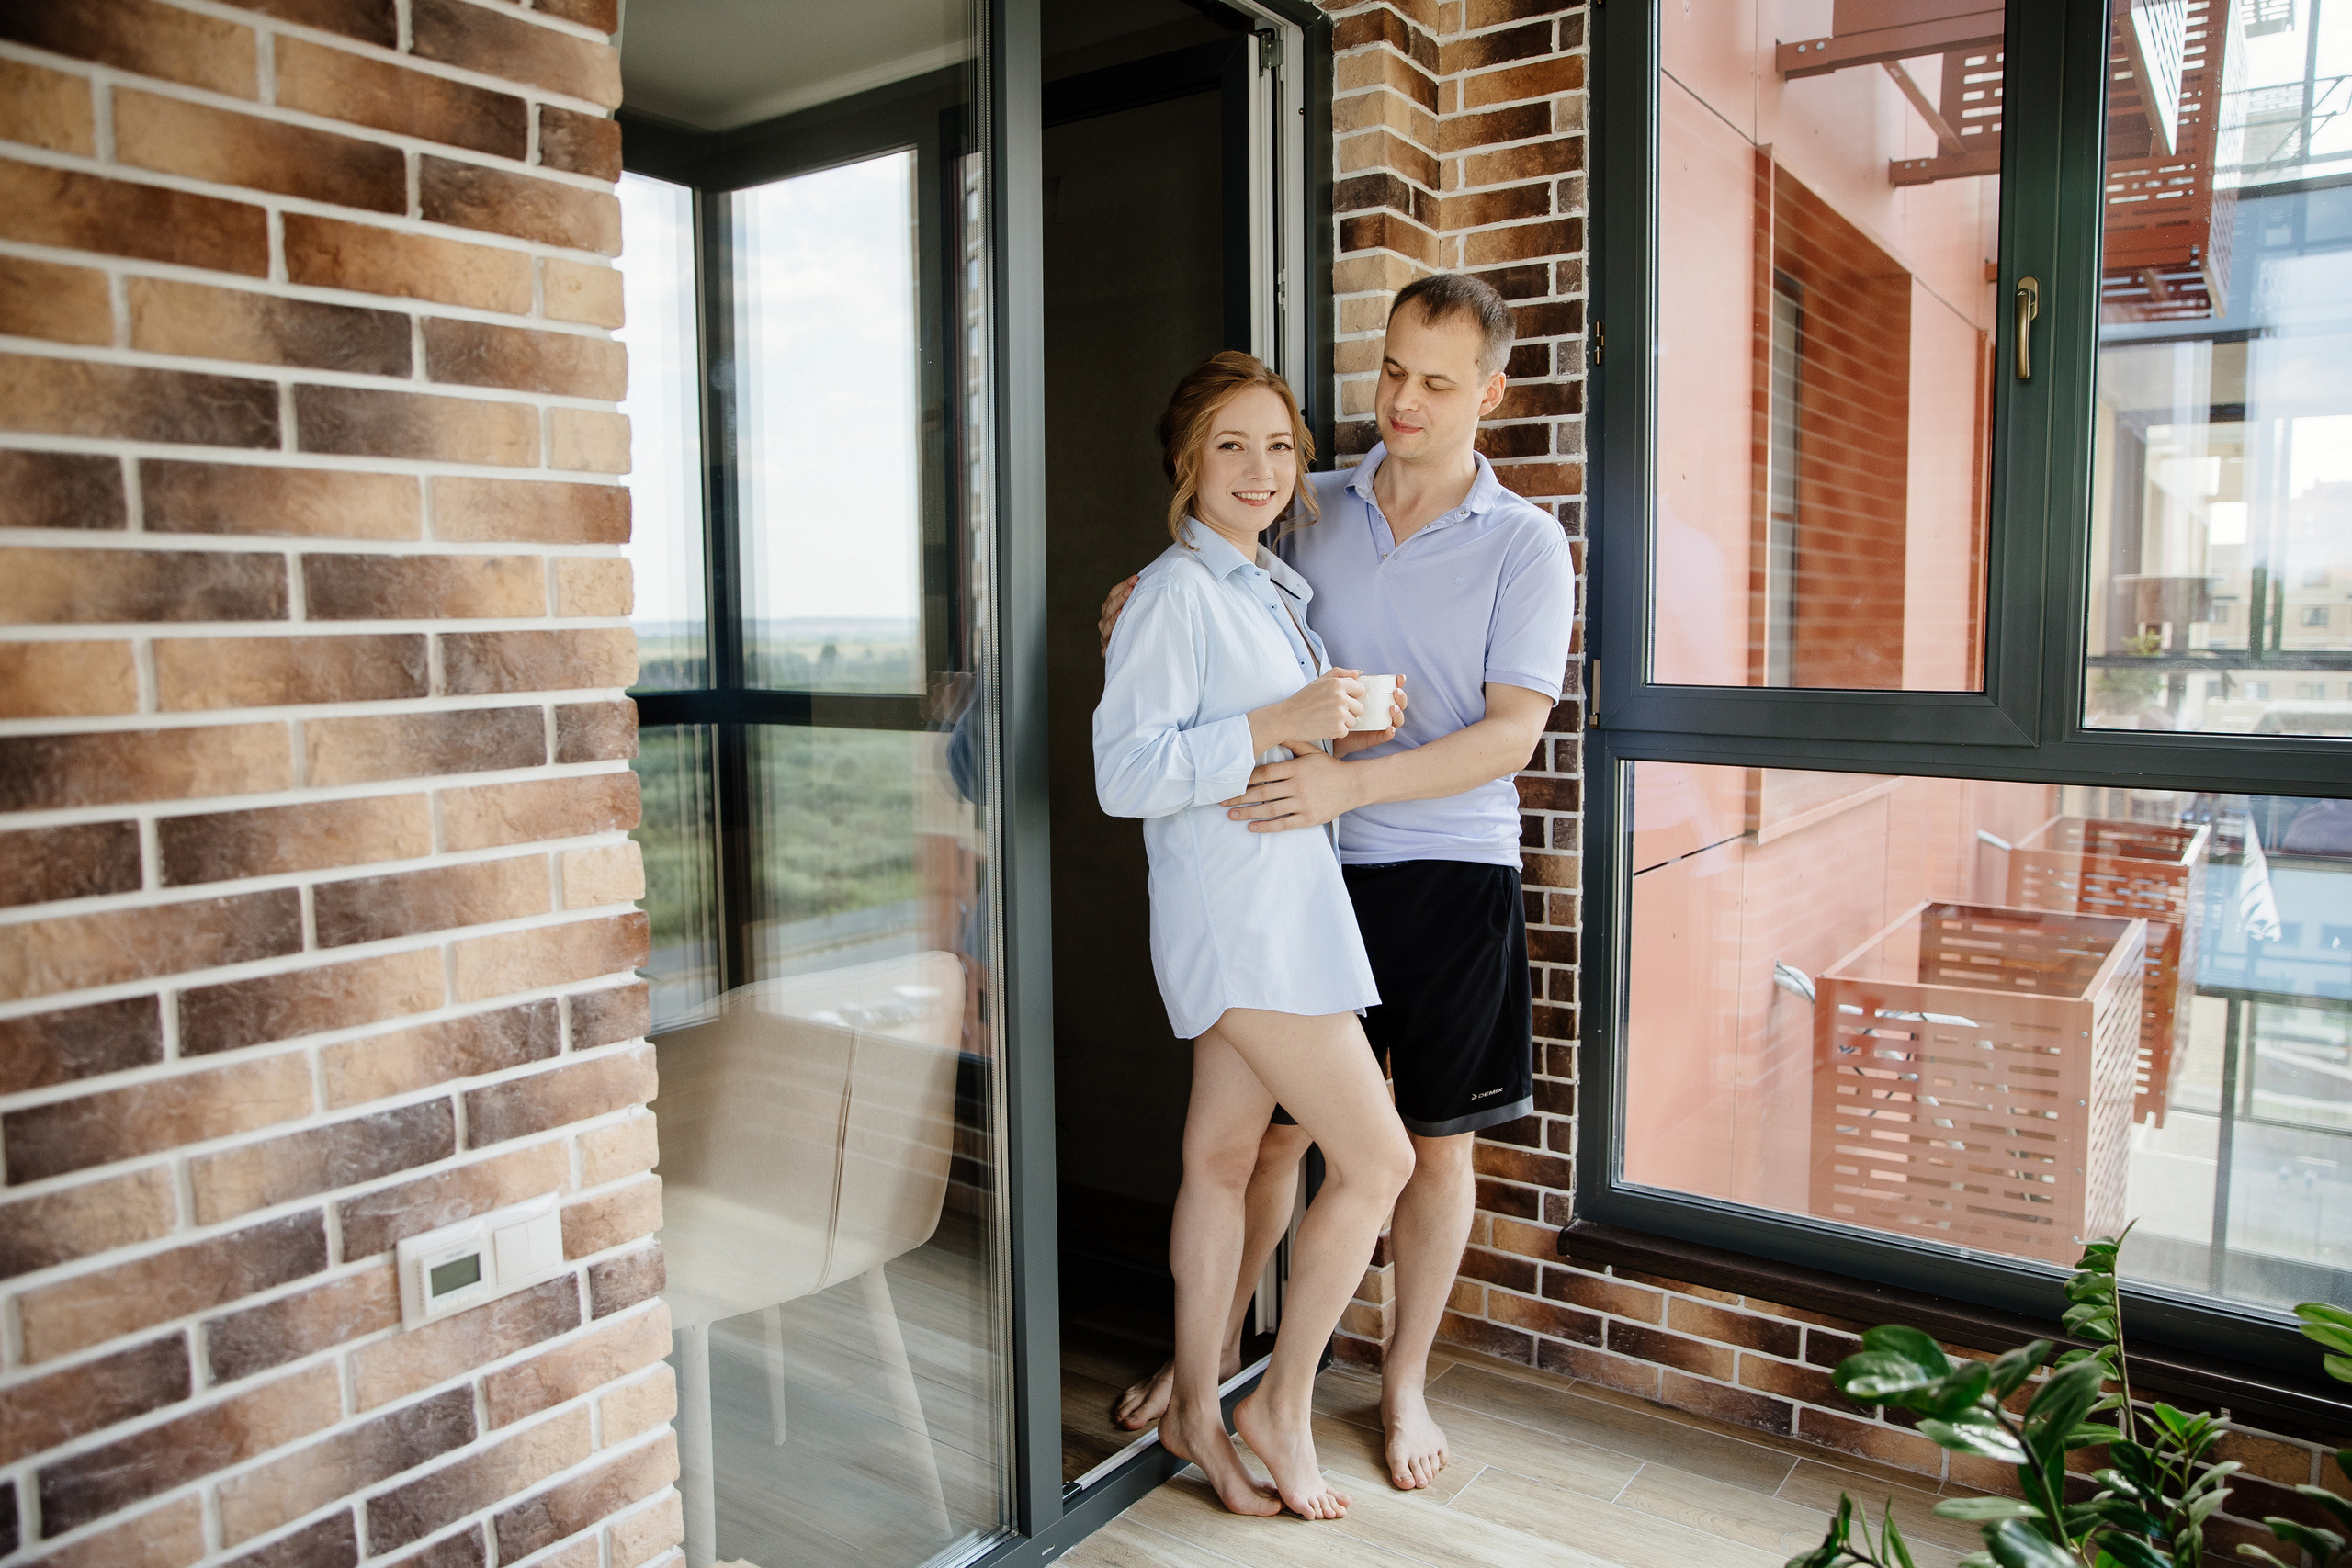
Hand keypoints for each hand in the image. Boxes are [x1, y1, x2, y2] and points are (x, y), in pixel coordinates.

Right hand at [1098, 575, 1138, 655]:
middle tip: (1131, 589)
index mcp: (1109, 608)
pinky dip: (1110, 641)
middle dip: (1120, 598)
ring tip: (1121, 612)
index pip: (1113, 594)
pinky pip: (1107, 646)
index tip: (1135, 578)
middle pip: (1109, 607)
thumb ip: (1136, 598)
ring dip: (1113, 618)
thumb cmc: (1138, 625)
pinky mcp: (1107, 650)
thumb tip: (1143, 580)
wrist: (1135, 651)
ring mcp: (1105, 635)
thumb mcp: (1136, 609)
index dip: (1123, 585)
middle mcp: (1105, 620)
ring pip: (1106, 625)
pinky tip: (1115, 636)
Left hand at [1222, 747, 1362, 832]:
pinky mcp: (1309, 818)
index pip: (1264, 774)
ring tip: (1232, 815)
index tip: (1230, 783)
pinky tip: (1252, 827)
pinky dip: (1266, 827)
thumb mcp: (1312, 750)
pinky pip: (1284, 824)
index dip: (1245, 779)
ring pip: (1270, 809)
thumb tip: (1276, 730)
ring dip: (1248, 813)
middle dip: (1240, 797)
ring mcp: (1303, 803)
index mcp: (1296, 768)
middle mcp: (1298, 785)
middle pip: (1262, 793)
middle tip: (1222, 801)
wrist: (1353, 785)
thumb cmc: (1329, 767)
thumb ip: (1293, 741)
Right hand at [1268, 668, 1363, 746]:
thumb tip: (1358, 673)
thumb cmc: (1301, 700)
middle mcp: (1341, 697)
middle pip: (1359, 708)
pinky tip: (1323, 727)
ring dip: (1342, 723)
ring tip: (1325, 719)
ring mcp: (1340, 714)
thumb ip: (1339, 673)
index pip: (1360, 689)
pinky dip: (1335, 732)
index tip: (1339, 701)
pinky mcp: (1337, 728)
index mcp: (1337, 683)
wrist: (1286, 719)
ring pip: (1353, 721)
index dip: (1351, 696)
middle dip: (1348, 711)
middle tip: (1330, 712)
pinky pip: (1345, 732)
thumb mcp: (1318, 681)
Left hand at [1333, 675, 1405, 755]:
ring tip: (1393, 708)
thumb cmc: (1335, 707)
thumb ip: (1346, 678)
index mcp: (1376, 699)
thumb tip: (1358, 673)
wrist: (1328, 727)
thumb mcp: (1338, 690)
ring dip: (1398, 714)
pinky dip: (1390, 733)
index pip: (1392, 690)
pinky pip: (1385, 736)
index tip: (1400, 678)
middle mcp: (1381, 711)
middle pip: (1399, 704)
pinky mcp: (1374, 737)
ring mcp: (1379, 724)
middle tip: (1396, 692)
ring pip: (1397, 720)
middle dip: (1402, 698)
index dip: (1399, 684)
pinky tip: (1390, 728)